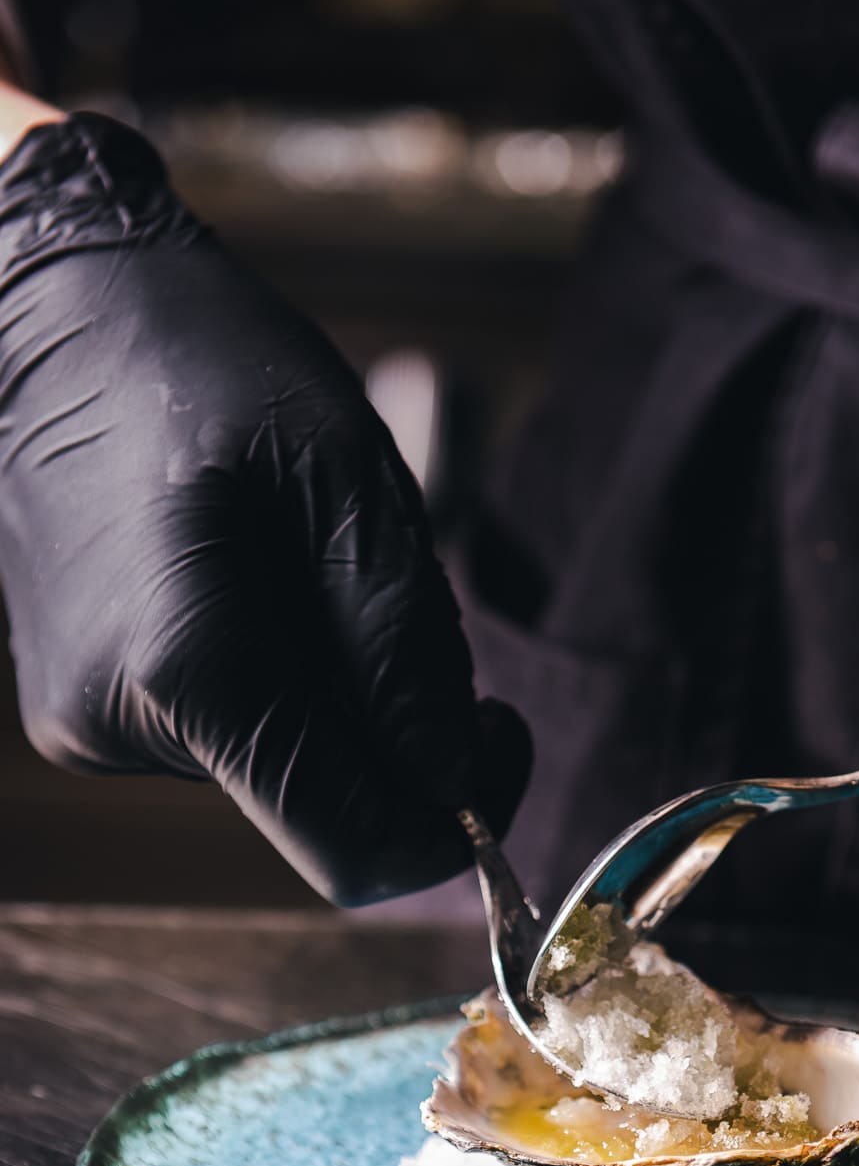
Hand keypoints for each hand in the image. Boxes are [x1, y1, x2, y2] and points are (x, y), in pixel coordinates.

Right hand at [0, 113, 529, 903]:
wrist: (52, 316)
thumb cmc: (212, 370)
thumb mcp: (352, 484)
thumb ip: (407, 652)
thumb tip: (455, 787)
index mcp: (190, 672)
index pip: (353, 849)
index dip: (452, 826)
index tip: (500, 737)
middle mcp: (122, 728)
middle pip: (324, 811)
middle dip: (397, 742)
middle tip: (413, 617)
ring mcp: (90, 730)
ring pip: (279, 772)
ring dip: (335, 698)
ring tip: (300, 563)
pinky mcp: (82, 715)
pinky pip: (228, 736)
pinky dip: (278, 681)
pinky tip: (244, 577)